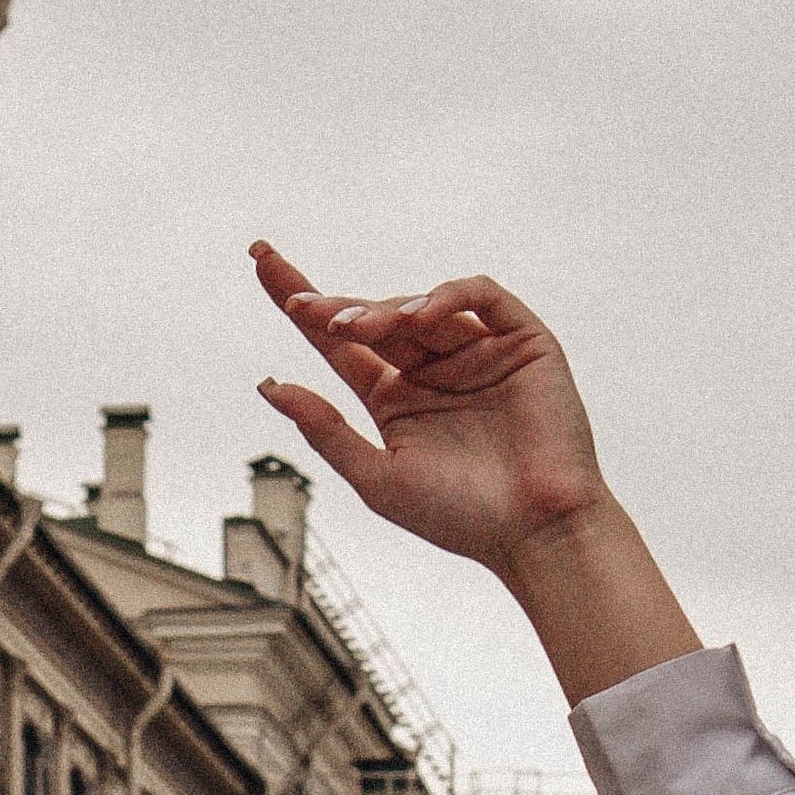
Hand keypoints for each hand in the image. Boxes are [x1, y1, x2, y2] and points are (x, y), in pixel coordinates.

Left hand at [250, 240, 700, 702]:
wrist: (534, 533)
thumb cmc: (460, 517)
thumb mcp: (376, 477)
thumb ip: (325, 430)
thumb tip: (269, 387)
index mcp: (394, 398)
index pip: (338, 341)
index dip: (301, 303)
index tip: (259, 261)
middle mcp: (431, 369)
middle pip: (373, 317)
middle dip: (334, 306)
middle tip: (301, 306)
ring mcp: (476, 351)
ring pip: (421, 307)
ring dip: (383, 311)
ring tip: (354, 327)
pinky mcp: (522, 341)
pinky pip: (482, 297)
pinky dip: (446, 296)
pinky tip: (417, 315)